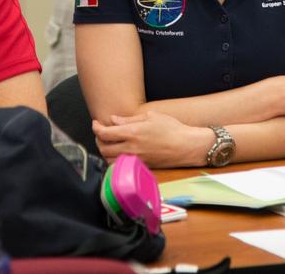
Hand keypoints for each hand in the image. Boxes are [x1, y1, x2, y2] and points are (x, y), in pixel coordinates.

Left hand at [92, 111, 212, 167]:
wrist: (187, 146)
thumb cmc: (172, 128)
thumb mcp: (151, 117)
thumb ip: (129, 119)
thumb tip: (113, 120)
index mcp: (132, 133)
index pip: (105, 133)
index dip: (96, 128)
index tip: (96, 123)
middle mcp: (132, 148)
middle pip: (103, 148)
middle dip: (98, 140)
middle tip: (101, 132)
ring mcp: (136, 159)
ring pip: (109, 160)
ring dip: (105, 151)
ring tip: (109, 143)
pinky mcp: (141, 167)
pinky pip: (120, 166)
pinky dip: (114, 160)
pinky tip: (119, 152)